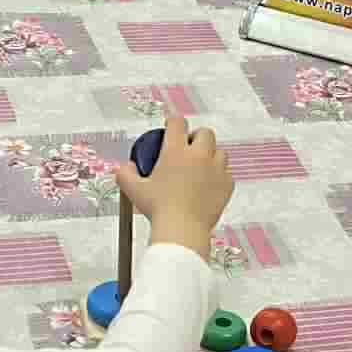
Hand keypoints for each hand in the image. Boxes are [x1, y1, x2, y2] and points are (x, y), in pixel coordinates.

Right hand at [115, 116, 233, 258]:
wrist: (183, 229)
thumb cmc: (160, 210)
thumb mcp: (135, 190)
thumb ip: (125, 174)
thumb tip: (124, 168)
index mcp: (176, 151)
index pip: (177, 122)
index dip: (173, 122)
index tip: (171, 127)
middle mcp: (199, 156)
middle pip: (205, 132)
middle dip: (197, 137)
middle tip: (189, 149)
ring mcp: (216, 169)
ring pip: (219, 151)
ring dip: (211, 155)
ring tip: (200, 168)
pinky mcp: (227, 184)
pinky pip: (227, 173)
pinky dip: (219, 176)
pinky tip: (208, 185)